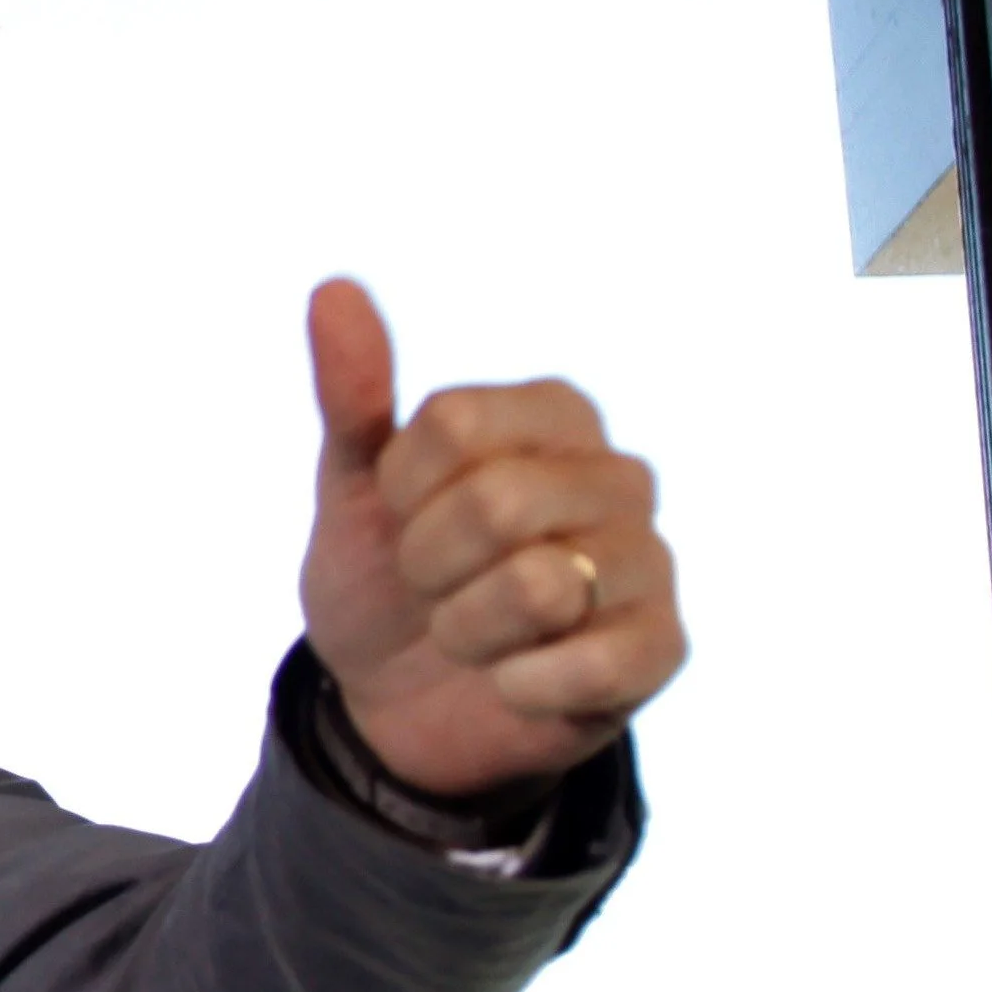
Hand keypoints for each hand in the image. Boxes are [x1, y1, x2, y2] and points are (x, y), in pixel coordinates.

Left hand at [298, 278, 684, 799]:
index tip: (401, 516)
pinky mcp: (659, 649)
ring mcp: (648, 563)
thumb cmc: (387, 577)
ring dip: (465, 629)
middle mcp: (618, 477)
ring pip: (538, 586)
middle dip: (428, 564)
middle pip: (497, 504)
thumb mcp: (354, 487)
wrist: (394, 701)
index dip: (401, 489)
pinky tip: (511, 680)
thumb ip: (352, 393)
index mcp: (555, 415)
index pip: (455, 424)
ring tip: (471, 632)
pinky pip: (581, 664)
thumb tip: (332, 289)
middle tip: (432, 585)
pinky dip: (514, 684)